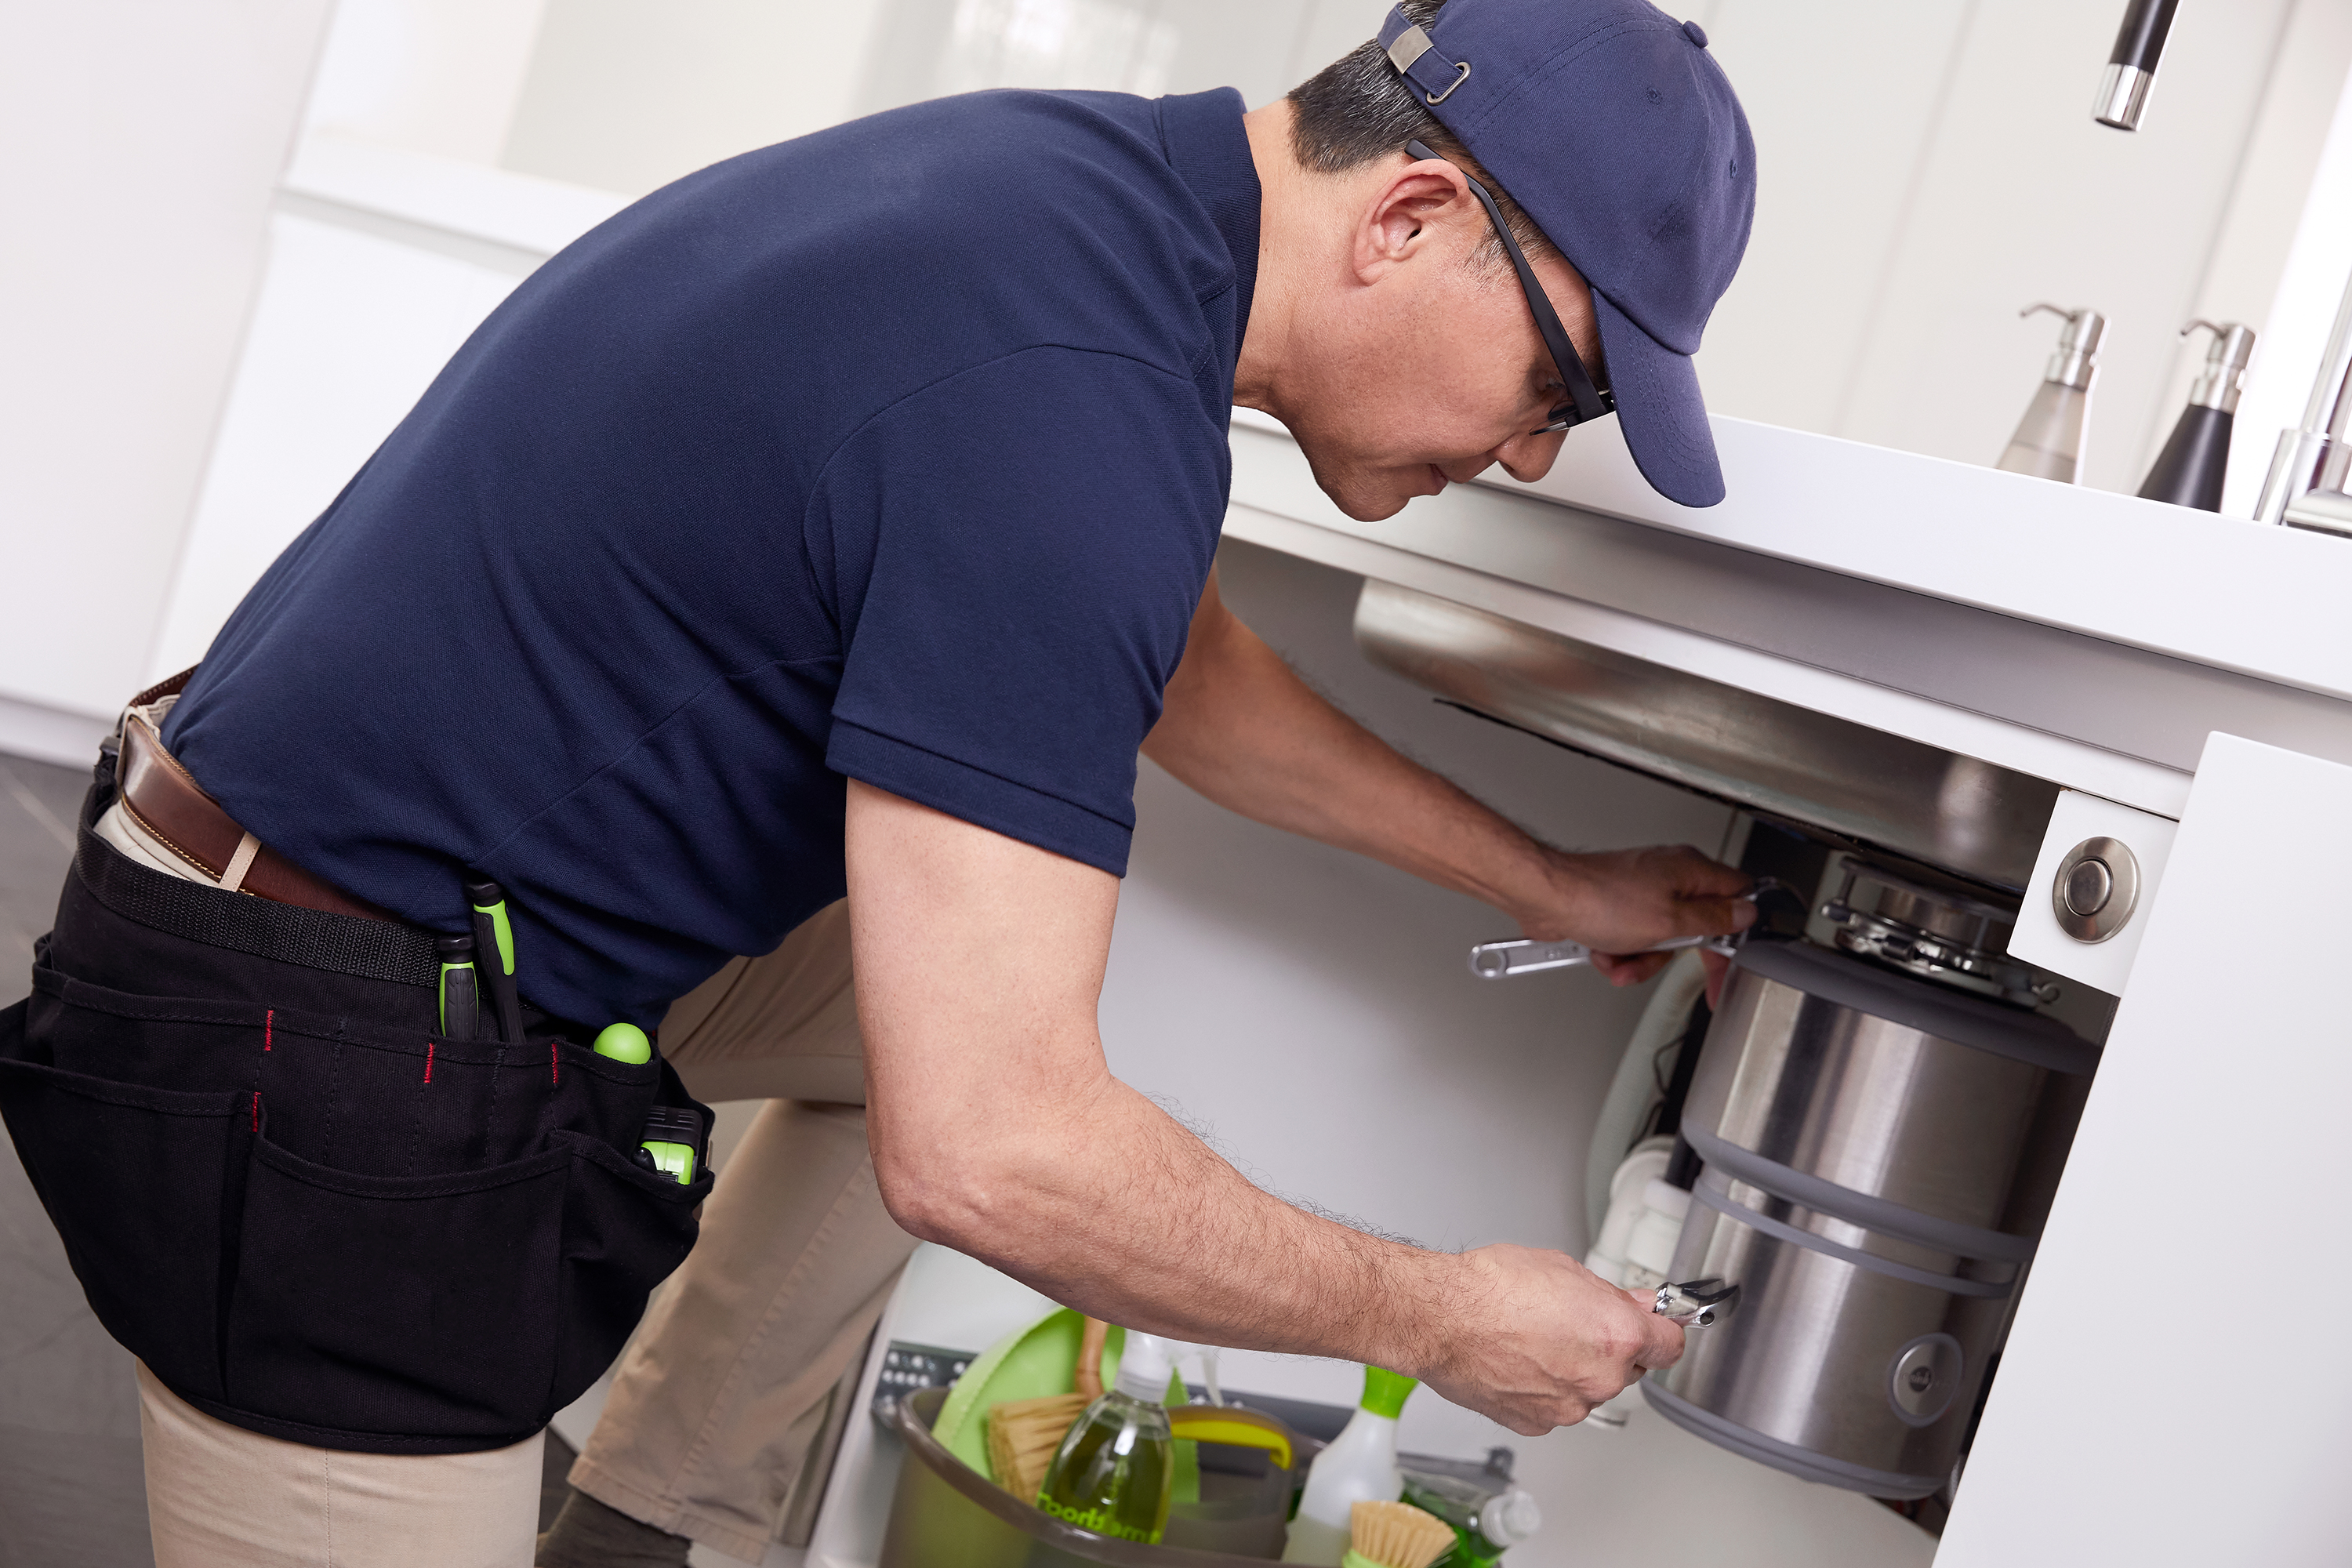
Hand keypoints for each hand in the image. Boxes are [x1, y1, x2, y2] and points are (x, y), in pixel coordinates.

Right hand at [1416, 1244, 1683, 1434]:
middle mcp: (1600, 1378)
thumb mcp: (1563, 1269)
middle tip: (1573, 1322)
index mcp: (1618, 1335)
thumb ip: (1609, 1295)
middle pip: (1628, 1368)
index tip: (1654, 1326)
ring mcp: (1569, 1406)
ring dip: (1575, 1370)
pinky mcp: (1538, 1423)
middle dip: (1610, 1348)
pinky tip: (1518, 1361)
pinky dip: (1544, 1389)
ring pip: (1589, 1389)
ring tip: (1534, 1339)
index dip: (1660, 1330)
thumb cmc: (1491, 1288)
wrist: (1440, 1319)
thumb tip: (1633, 1304)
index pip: (1670, 1344)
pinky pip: (1556, 1406)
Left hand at [1513, 844, 1753, 999]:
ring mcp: (1641, 891)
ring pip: (1660, 940)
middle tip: (1657, 959)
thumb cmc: (1599, 899)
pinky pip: (1632, 940)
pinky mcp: (1617, 906)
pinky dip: (1619, 952)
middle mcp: (1668, 875)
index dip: (1740, 929)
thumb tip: (1744, 913)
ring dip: (1640, 958)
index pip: (1738, 895)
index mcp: (1689, 869)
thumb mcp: (1670, 921)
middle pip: (1694, 925)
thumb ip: (1712, 919)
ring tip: (1620, 958)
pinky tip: (1604, 951)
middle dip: (1672, 953)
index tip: (1733, 957)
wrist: (1547, 898)